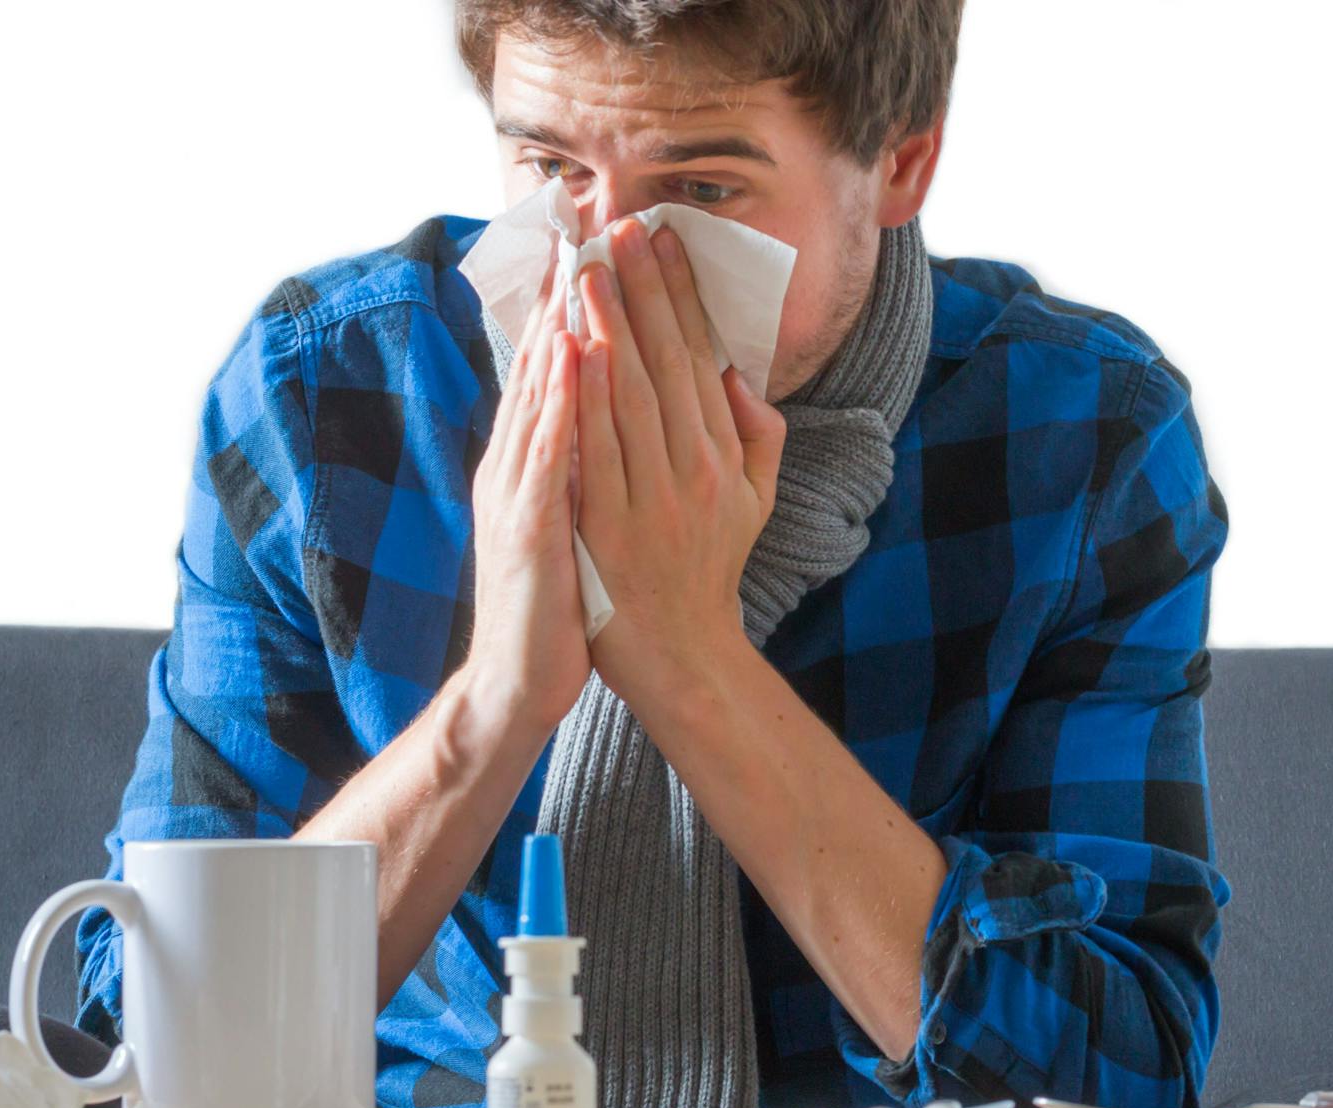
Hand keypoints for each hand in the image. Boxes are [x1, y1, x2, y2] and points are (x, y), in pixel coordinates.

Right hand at [460, 253, 590, 730]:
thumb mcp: (569, 518)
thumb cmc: (558, 603)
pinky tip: (573, 353)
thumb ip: (579, 462)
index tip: (591, 242)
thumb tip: (600, 411)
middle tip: (579, 219)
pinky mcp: (528, 526)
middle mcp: (516, 463)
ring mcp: (517, 491)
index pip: (556, 367)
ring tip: (575, 259)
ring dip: (557, 323)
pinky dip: (558, 399)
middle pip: (541, 362)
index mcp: (534, 461)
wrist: (519, 679)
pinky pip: (546, 453)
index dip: (571, 303)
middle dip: (561, 289)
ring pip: (540, 393)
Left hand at [572, 217, 787, 708]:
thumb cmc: (710, 570)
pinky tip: (574, 351)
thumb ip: (758, 435)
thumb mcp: (757, 502)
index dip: (679, 294)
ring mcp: (652, 498)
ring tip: (590, 269)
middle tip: (620, 228)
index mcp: (726, 456)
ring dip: (610, 327)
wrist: (683, 655)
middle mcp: (695, 469)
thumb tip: (738, 373)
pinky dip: (586, 399)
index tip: (660, 241)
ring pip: (631, 397)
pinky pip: (597, 452)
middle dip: (641, 290)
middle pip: (666, 363)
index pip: (700, 357)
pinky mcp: (609, 527)